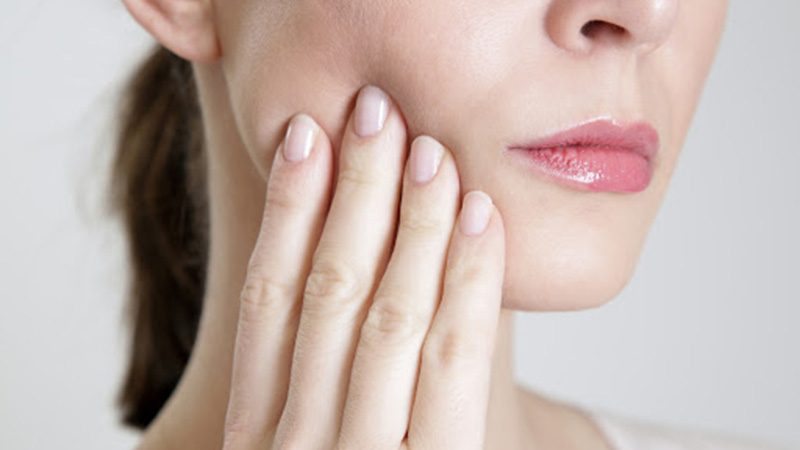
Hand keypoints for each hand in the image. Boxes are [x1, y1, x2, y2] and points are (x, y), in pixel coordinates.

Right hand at [222, 85, 505, 449]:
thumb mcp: (301, 443)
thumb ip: (308, 378)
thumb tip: (337, 253)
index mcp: (253, 430)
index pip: (265, 297)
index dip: (285, 208)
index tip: (304, 135)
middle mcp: (298, 441)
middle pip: (328, 290)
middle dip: (353, 191)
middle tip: (376, 114)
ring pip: (390, 314)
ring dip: (412, 221)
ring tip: (428, 151)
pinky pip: (455, 361)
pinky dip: (470, 280)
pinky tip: (480, 217)